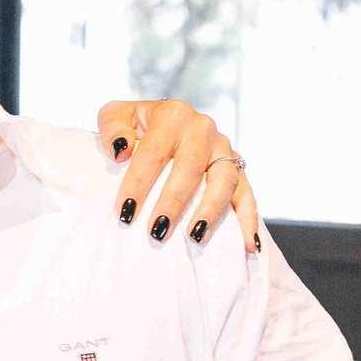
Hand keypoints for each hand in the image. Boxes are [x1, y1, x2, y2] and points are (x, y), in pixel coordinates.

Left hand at [99, 100, 260, 249]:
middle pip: (190, 168)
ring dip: (210, 211)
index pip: (154, 152)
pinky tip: (247, 245)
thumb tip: (121, 150)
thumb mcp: (115, 116)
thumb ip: (112, 126)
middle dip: (173, 202)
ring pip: (224, 180)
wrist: (166, 125)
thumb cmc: (135, 128)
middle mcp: (202, 128)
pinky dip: (249, 219)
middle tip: (156, 231)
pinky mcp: (237, 167)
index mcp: (173, 115)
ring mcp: (223, 148)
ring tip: (194, 237)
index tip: (125, 212)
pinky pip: (246, 193)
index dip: (138, 183)